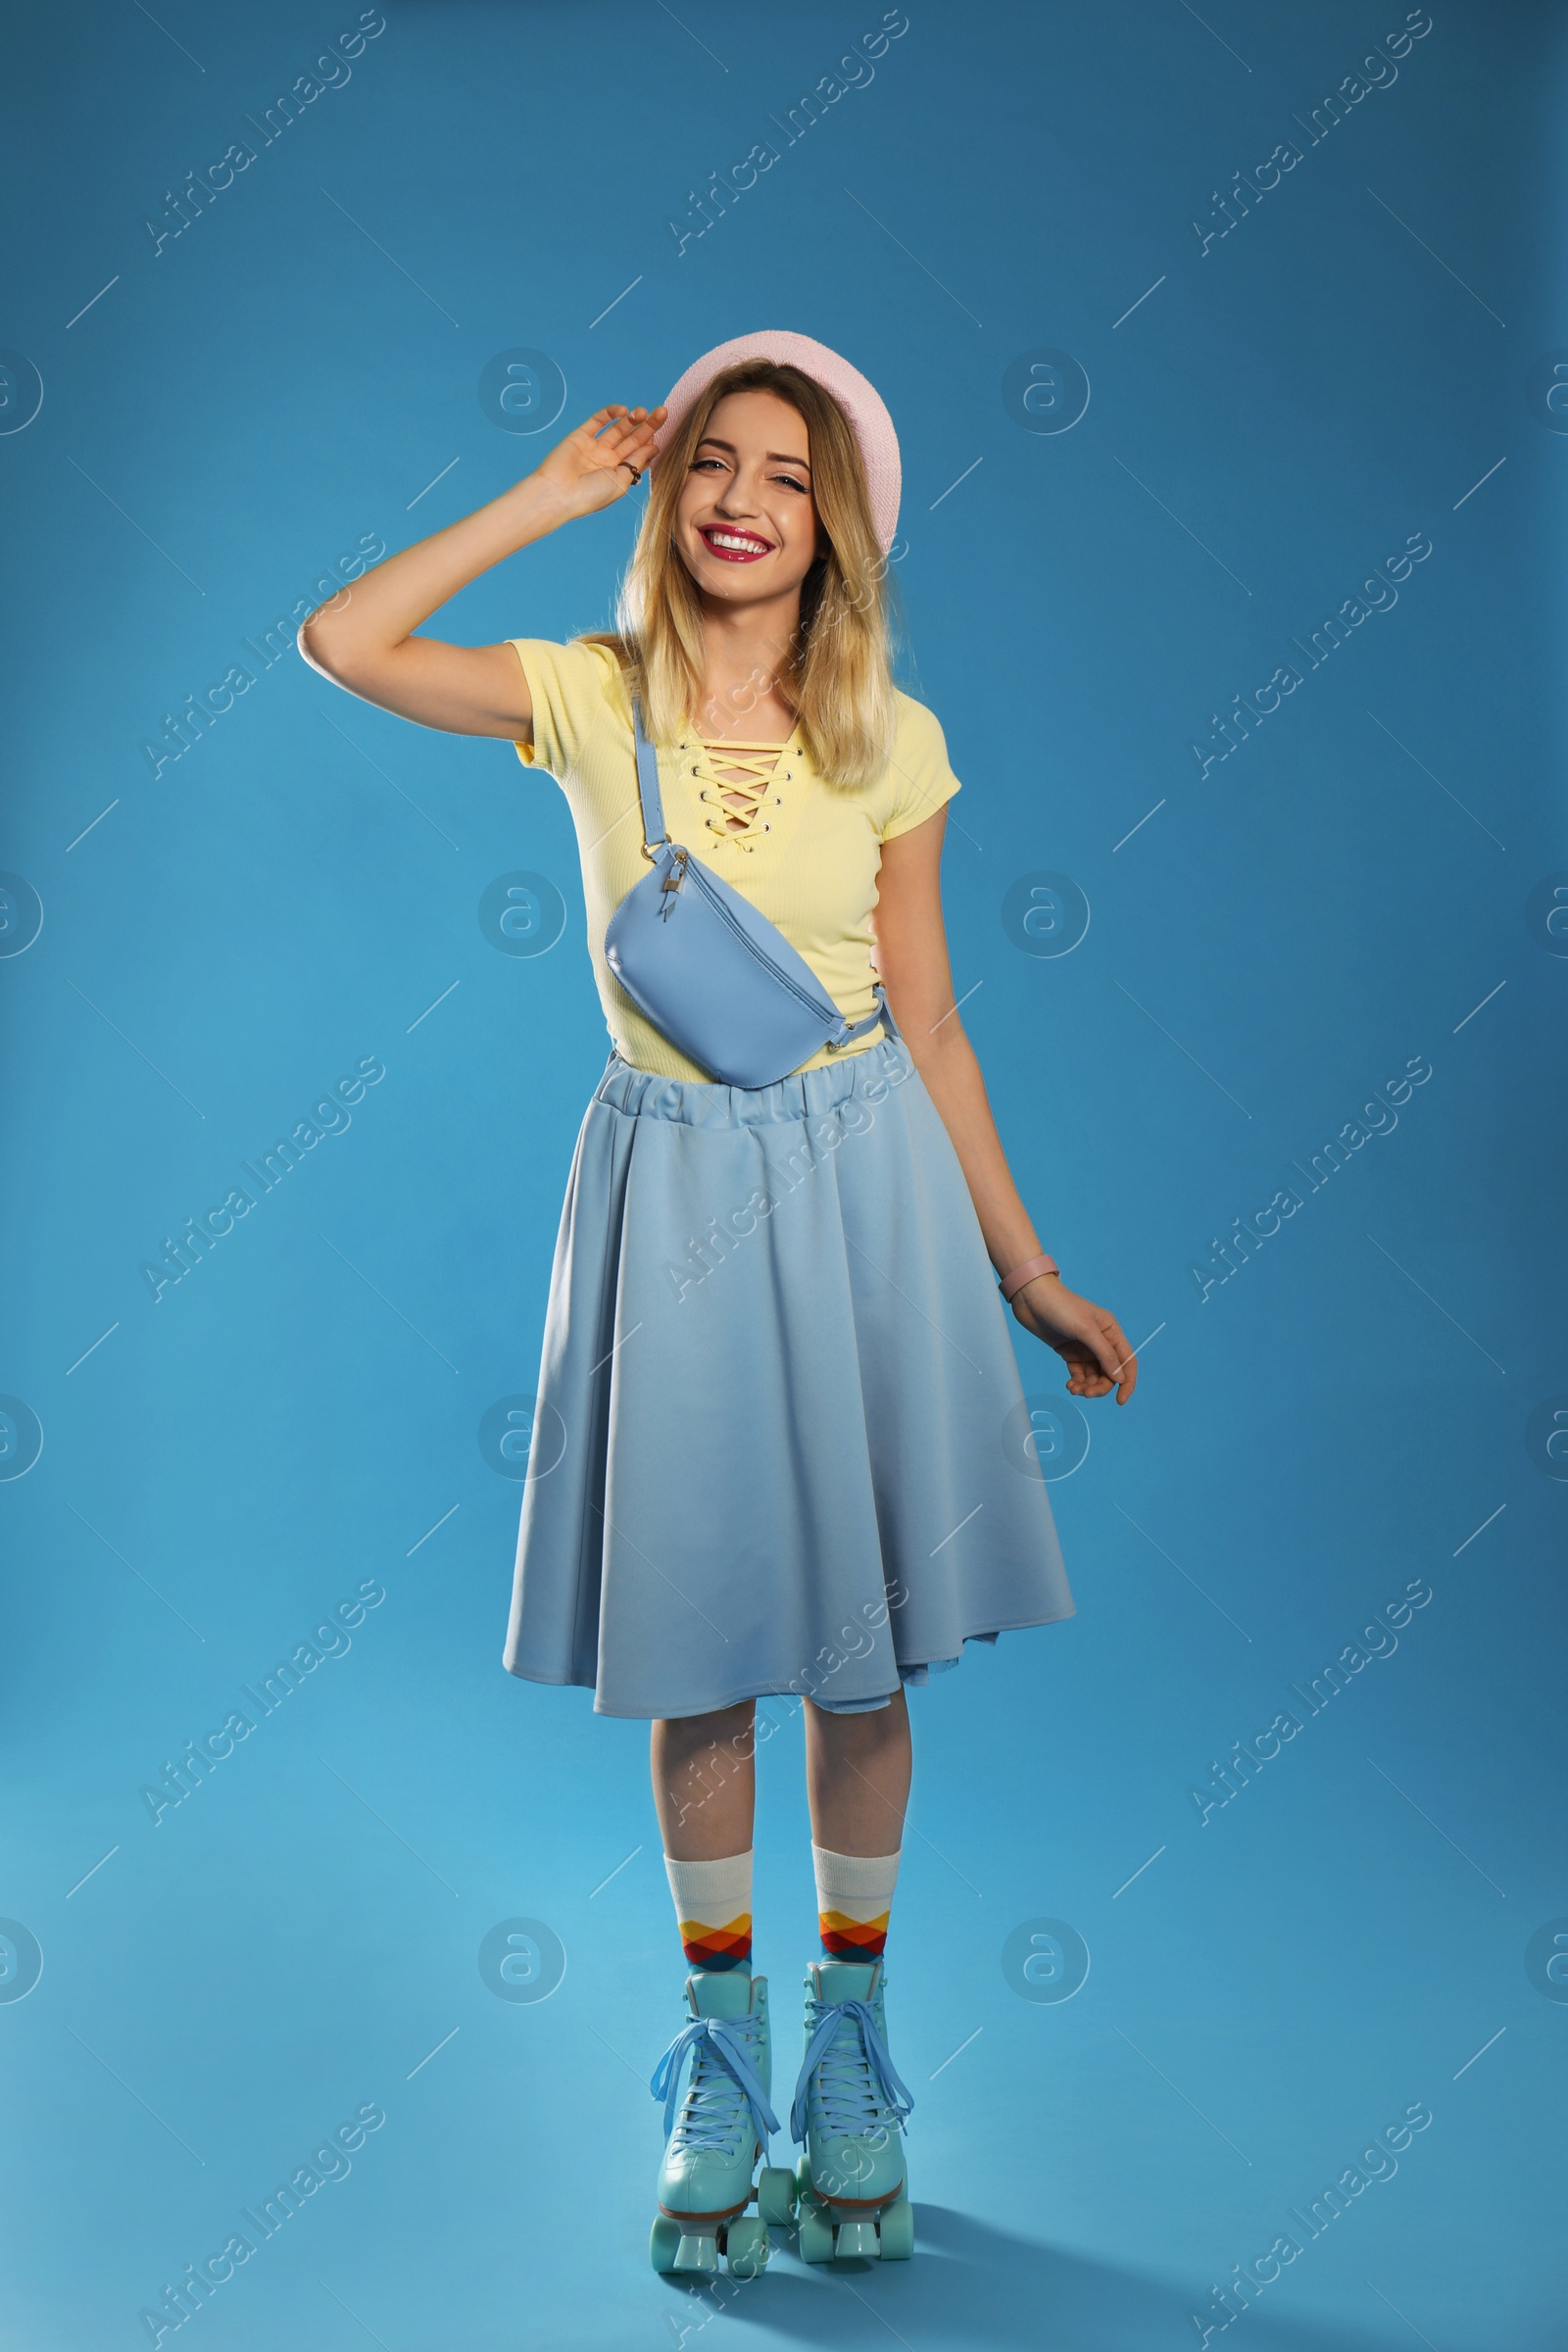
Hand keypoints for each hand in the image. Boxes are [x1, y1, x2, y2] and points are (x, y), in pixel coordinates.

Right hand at [532, 404, 668, 521]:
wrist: (558, 493)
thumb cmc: (591, 495)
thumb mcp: (621, 480)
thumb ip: (637, 461)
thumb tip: (654, 446)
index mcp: (619, 474)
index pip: (639, 454)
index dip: (650, 442)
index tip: (661, 434)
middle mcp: (608, 460)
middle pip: (632, 439)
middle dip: (648, 426)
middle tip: (662, 412)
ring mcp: (594, 447)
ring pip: (618, 428)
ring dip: (632, 418)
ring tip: (643, 412)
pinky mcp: (581, 436)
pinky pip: (598, 420)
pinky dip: (611, 412)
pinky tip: (623, 410)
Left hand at [1008, 1275, 1137, 1403]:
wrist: (1031, 1298)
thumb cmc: (1061, 1307)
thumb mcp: (1086, 1330)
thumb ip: (1104, 1354)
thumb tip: (1120, 1378)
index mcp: (1111, 1331)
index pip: (1127, 1361)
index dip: (1127, 1382)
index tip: (1120, 1401)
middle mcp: (1101, 1340)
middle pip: (1109, 1373)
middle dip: (1100, 1386)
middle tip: (1086, 1394)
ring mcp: (1084, 1347)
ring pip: (1094, 1375)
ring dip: (1087, 1386)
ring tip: (1074, 1389)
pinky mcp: (1069, 1352)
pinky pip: (1079, 1373)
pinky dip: (1077, 1382)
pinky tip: (1070, 1385)